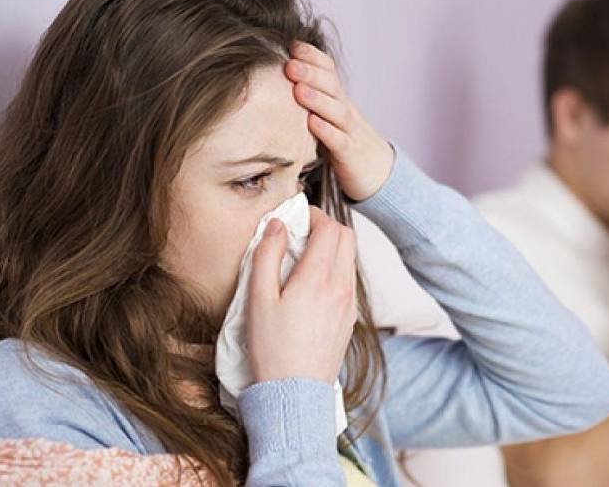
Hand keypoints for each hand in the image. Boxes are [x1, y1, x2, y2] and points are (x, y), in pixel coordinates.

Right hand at [246, 207, 357, 383]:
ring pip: (350, 258)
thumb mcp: (258, 299)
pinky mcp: (350, 318)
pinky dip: (336, 268)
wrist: (295, 393)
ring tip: (304, 257)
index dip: (313, 215)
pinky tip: (313, 283)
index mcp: (318, 278)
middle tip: (301, 233)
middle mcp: (341, 287)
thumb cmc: (272, 348)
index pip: (329, 228)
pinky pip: (349, 280)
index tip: (296, 217)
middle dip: (326, 227)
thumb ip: (266, 256)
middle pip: (347, 237)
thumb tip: (277, 226)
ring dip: (332, 247)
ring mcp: (349, 303)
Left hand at [285, 42, 394, 201]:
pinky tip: (312, 123)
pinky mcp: (350, 154)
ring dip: (317, 99)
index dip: (313, 57)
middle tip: (290, 64)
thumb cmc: (342, 140)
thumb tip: (274, 79)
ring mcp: (349, 131)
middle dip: (311, 73)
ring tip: (298, 90)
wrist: (376, 170)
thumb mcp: (326, 116)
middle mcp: (345, 110)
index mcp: (337, 98)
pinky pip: (339, 140)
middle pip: (332, 86)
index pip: (329, 70)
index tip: (293, 46)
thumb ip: (308, 99)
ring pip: (337, 111)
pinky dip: (327, 131)